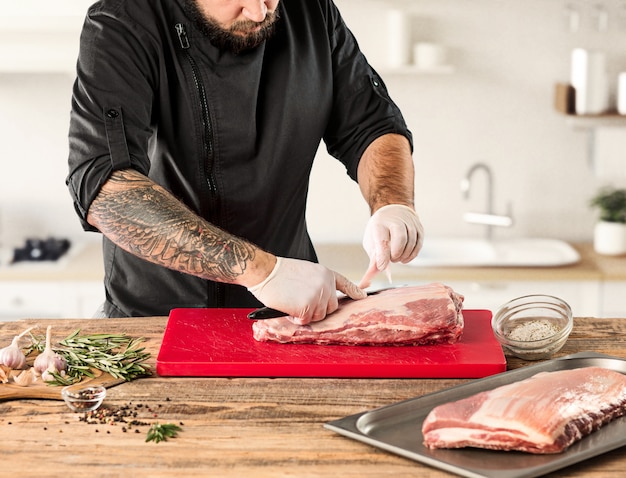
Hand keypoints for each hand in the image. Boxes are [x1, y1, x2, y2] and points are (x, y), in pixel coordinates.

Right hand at [248, 257, 365, 324]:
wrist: (265, 272)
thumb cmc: (280, 272)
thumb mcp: (306, 271)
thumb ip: (318, 283)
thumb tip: (325, 298)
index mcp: (326, 273)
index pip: (345, 284)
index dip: (355, 291)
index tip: (364, 296)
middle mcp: (326, 284)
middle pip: (332, 307)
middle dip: (318, 309)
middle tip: (300, 301)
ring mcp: (318, 295)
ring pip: (319, 316)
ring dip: (306, 314)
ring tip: (292, 302)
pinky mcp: (308, 307)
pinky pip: (306, 320)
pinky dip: (296, 318)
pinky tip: (288, 307)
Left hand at [359, 204, 423, 287]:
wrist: (393, 211)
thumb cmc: (380, 230)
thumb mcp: (371, 240)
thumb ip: (373, 256)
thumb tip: (371, 276)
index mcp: (380, 222)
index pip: (383, 240)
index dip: (383, 256)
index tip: (382, 267)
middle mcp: (396, 220)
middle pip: (401, 239)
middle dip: (396, 254)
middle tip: (392, 260)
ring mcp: (410, 223)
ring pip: (411, 243)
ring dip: (404, 256)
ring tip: (397, 258)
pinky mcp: (419, 228)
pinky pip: (419, 244)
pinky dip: (412, 254)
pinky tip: (405, 258)